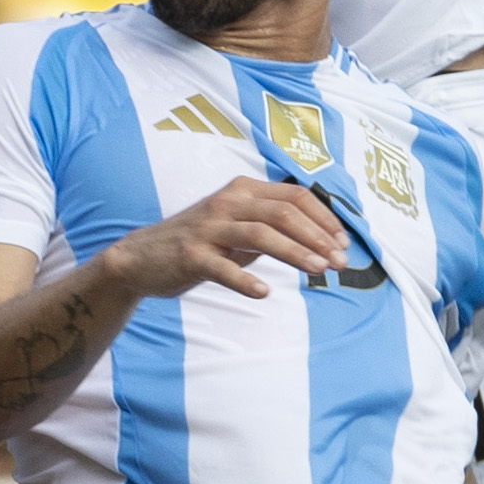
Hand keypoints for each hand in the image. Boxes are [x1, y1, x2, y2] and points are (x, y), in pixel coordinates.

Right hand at [98, 176, 357, 303]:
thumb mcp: (237, 226)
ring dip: (294, 253)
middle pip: (283, 213)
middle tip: (339, 262)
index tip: (343, 243)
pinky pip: (223, 267)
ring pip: (260, 234)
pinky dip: (245, 280)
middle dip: (317, 237)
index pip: (295, 197)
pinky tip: (264, 293)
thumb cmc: (198, 243)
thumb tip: (319, 238)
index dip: (324, 219)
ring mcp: (208, 228)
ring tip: (318, 271)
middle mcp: (226, 202)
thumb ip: (270, 227)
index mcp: (242, 190)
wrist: (140, 258)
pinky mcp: (191, 255)